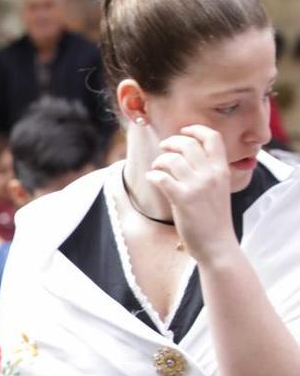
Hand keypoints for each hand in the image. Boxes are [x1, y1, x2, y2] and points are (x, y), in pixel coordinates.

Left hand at [146, 125, 236, 262]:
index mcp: (222, 170)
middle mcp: (211, 175)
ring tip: (157, 168)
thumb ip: (208, 172)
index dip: (195, 129)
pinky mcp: (182, 199)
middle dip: (171, 142)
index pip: (212, 137)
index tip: (183, 130)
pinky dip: (153, 176)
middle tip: (164, 149)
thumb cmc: (214, 219)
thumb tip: (187, 155)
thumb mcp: (219, 190)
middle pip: (187, 143)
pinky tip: (153, 180)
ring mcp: (197, 186)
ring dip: (159, 161)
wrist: (218, 245)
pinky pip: (160, 177)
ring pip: (171, 159)